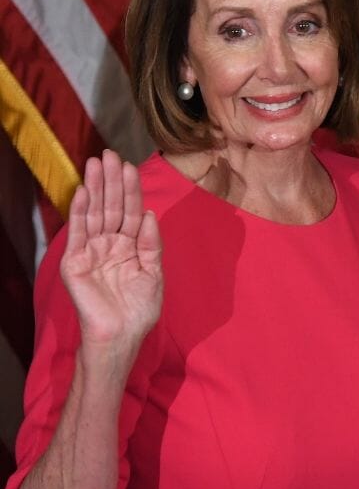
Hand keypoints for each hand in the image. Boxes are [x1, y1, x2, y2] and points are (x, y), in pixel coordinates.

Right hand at [60, 150, 162, 347]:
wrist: (122, 334)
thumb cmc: (140, 309)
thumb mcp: (153, 272)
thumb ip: (150, 243)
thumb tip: (148, 213)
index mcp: (130, 246)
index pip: (129, 211)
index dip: (130, 190)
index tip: (129, 166)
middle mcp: (110, 244)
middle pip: (110, 206)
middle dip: (111, 181)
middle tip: (110, 154)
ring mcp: (91, 251)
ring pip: (94, 213)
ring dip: (95, 188)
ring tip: (96, 163)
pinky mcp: (75, 262)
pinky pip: (78, 232)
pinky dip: (80, 211)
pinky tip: (84, 191)